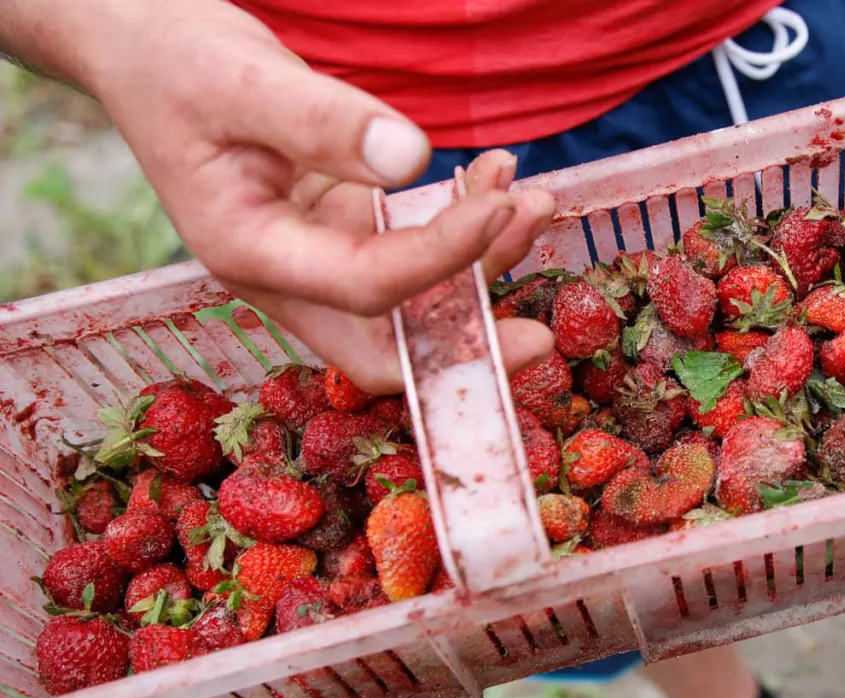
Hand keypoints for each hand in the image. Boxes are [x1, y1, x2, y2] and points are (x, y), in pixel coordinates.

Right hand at [74, 0, 555, 389]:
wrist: (147, 50)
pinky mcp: (342, 229)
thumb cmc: (175, 61)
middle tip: (542, 335)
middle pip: (390, 344)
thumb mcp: (241, 80)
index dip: (440, 258)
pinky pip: (413, 249)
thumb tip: (411, 158)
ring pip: (413, 299)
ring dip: (481, 264)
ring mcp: (318, 257)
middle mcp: (289, 275)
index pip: (366, 287)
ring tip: (533, 197)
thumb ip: (321, 120)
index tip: (498, 207)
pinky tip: (500, 179)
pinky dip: (462, 226)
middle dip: (468, 343)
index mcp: (250, 255)